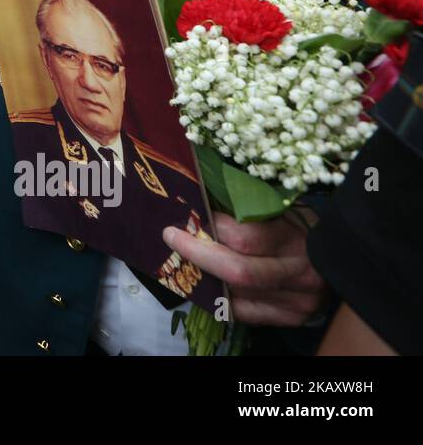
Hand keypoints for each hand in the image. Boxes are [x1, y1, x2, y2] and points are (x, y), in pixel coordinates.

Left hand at [163, 211, 327, 325]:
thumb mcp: (282, 209)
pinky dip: (217, 296)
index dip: (214, 226)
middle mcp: (300, 274)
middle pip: (237, 272)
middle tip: (171, 236)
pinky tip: (205, 280)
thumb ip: (249, 207)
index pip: (246, 238)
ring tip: (183, 256)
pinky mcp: (289, 318)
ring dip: (202, 275)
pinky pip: (241, 312)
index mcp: (298, 239)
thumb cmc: (301, 227)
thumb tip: (202, 196)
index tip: (192, 214)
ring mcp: (296, 302)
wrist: (343, 260)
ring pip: (235, 294)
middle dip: (197, 253)